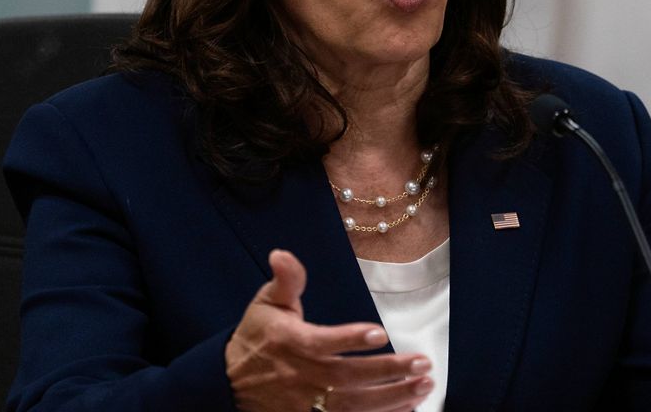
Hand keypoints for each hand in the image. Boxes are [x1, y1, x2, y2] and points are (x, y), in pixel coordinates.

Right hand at [226, 249, 433, 411]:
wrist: (227, 382)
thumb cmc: (256, 338)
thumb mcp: (266, 303)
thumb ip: (286, 281)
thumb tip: (282, 254)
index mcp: (292, 342)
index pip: (323, 343)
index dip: (351, 340)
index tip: (381, 333)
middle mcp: (301, 376)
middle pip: (348, 379)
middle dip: (388, 372)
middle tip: (423, 363)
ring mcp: (306, 405)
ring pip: (353, 406)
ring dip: (392, 399)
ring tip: (423, 386)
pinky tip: (405, 410)